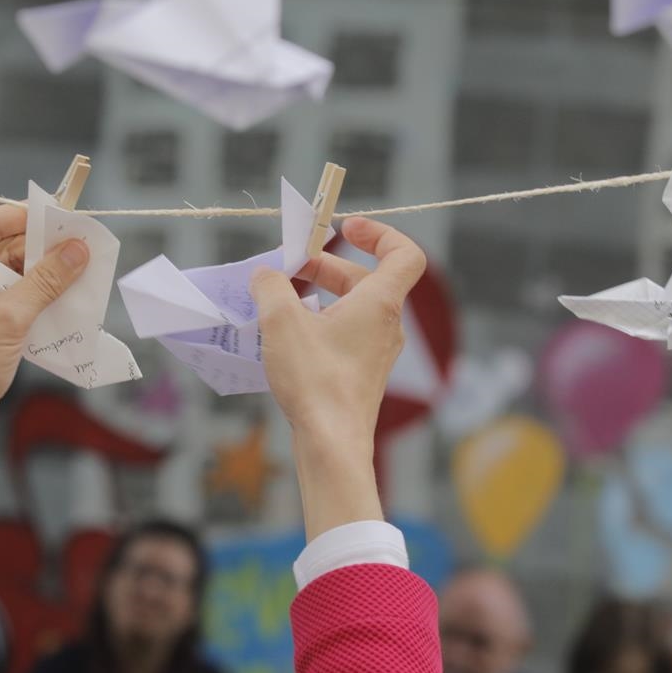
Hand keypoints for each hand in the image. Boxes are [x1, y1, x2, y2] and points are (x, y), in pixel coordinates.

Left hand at [0, 203, 89, 488]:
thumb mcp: (8, 318)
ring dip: (44, 277)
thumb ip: (45, 281)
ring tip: (82, 271)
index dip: (25, 217)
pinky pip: (14, 302)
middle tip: (81, 245)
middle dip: (42, 250)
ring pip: (12, 277)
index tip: (62, 216)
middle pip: (3, 250)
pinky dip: (38, 301)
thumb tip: (77, 250)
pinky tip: (67, 301)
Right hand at [250, 217, 425, 537]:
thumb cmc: (315, 381)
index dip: (379, 232)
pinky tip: (289, 336)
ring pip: (355, 307)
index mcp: (381, 303)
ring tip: (283, 301)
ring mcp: (378, 351)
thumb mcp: (281, 321)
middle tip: (289, 268)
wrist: (332, 443)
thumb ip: (271, 285)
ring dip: (321, 295)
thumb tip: (266, 275)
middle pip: (366, 278)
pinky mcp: (363, 373)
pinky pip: (348, 333)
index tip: (344, 229)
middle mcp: (388, 325)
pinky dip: (323, 322)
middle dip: (327, 265)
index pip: (404, 253)